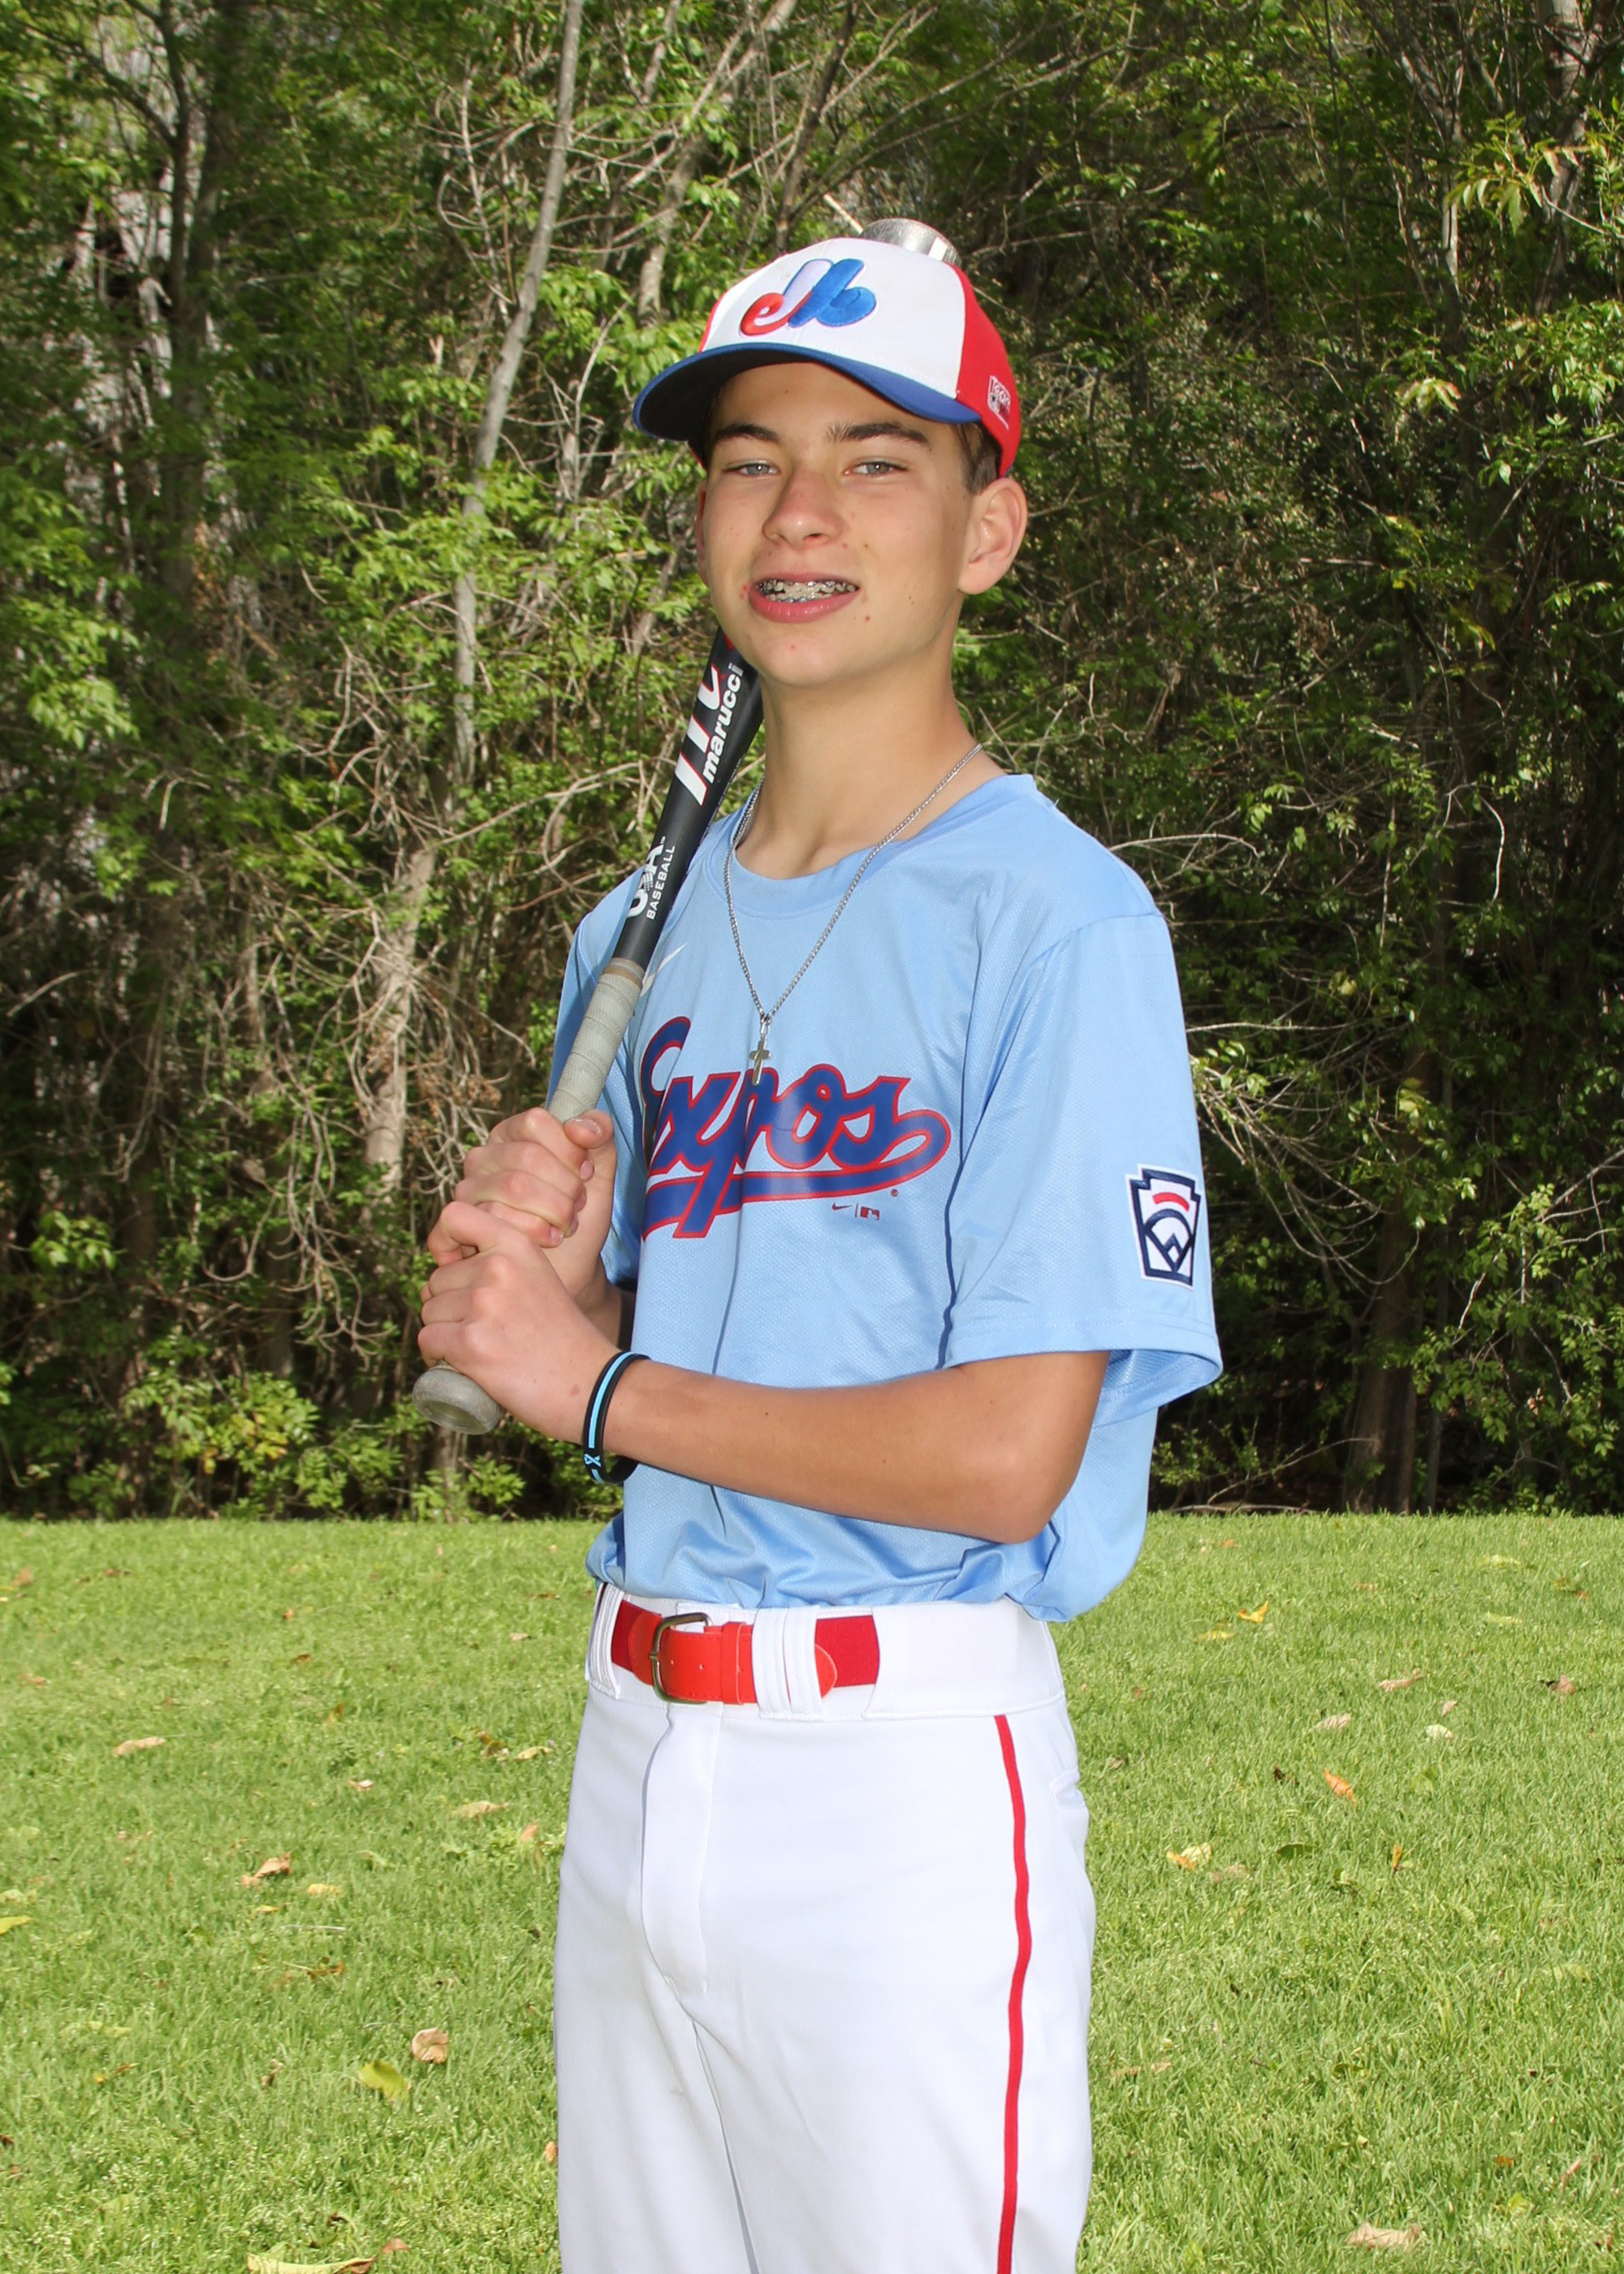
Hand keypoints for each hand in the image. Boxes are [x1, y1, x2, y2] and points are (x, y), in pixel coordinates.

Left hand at [418, 1204, 614, 1439]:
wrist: (590, 1382)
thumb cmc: (561, 1337)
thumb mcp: (537, 1279)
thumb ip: (496, 1267)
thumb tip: (432, 1284)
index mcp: (517, 1244)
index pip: (454, 1216)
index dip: (443, 1242)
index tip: (453, 1267)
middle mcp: (498, 1267)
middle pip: (437, 1280)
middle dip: (449, 1306)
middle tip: (485, 1329)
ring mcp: (483, 1304)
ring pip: (429, 1312)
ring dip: (444, 1333)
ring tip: (480, 1348)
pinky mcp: (470, 1342)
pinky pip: (427, 1340)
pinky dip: (436, 1356)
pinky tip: (461, 1364)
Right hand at [438, 1107, 617, 1307]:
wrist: (570, 1268)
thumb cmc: (579, 1216)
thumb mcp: (599, 1173)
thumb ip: (600, 1136)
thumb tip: (578, 1125)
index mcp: (512, 1134)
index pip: (535, 1121)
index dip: (568, 1149)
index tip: (586, 1173)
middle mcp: (483, 1156)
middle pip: (526, 1156)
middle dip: (565, 1186)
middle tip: (577, 1206)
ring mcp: (468, 1189)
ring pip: (514, 1186)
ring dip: (554, 1211)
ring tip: (567, 1225)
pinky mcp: (462, 1223)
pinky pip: (498, 1219)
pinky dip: (537, 1232)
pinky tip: (550, 1241)